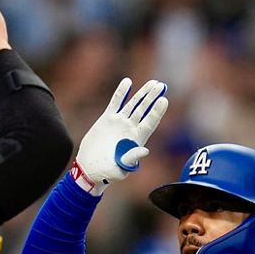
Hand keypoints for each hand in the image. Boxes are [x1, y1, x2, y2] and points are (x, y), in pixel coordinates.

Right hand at [72, 78, 168, 193]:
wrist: (90, 168)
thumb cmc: (108, 172)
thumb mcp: (121, 168)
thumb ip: (132, 159)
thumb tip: (145, 151)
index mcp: (137, 140)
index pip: (150, 123)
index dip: (157, 112)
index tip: (164, 100)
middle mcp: (131, 129)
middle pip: (144, 110)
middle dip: (152, 98)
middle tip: (161, 85)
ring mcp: (120, 123)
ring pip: (133, 104)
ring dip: (142, 93)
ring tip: (152, 83)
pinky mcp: (107, 119)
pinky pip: (115, 103)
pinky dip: (121, 93)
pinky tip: (127, 82)